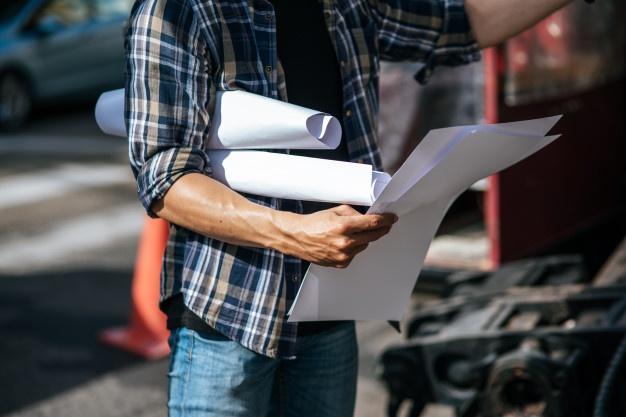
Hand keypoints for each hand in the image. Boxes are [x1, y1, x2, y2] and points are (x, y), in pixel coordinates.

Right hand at [276, 204, 397, 267]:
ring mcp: (343, 255)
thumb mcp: (335, 211)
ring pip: (364, 245)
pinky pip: (355, 254)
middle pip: (373, 236)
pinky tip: (342, 243)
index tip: (392, 218)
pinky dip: (353, 248)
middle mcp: (345, 242)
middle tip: (384, 224)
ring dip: (363, 238)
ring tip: (350, 233)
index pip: (373, 223)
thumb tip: (368, 217)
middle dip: (380, 229)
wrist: (297, 238)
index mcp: (344, 226)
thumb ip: (354, 213)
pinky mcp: (341, 263)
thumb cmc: (314, 223)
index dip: (386, 220)